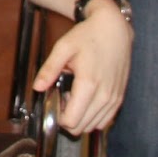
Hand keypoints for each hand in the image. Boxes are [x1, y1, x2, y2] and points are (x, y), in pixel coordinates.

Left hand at [33, 0, 132, 134]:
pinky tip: (87, 100)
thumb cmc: (88, 36)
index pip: (71, 121)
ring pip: (94, 127)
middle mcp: (105, 95)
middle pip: (81, 128)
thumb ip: (49, 69)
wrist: (114, 29)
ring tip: (74, 97)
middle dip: (68, 119)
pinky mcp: (120, 98)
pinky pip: (105, 121)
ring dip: (81, 118)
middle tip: (62, 98)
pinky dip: (94, 117)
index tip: (55, 101)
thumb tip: (37, 88)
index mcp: (88, 84)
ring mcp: (114, 98)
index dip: (58, 117)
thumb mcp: (63, 47)